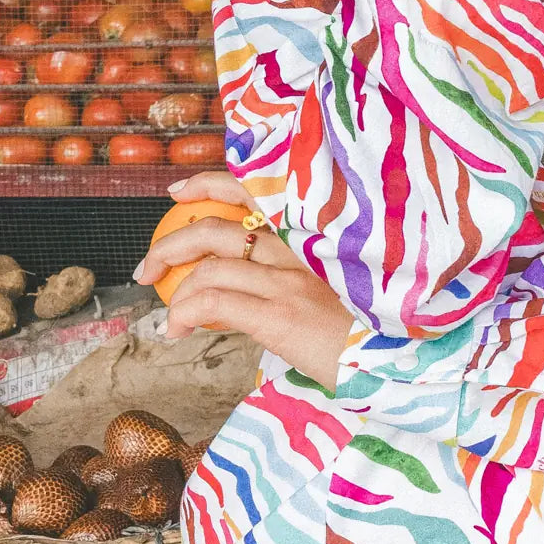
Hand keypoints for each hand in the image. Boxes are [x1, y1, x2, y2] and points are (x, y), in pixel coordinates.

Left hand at [135, 172, 353, 392]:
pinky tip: (178, 330)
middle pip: (218, 228)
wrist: (395, 360)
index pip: (254, 190)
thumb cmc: (364, 327)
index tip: (178, 193)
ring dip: (174, 286)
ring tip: (162, 310)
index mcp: (310, 235)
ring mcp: (289, 280)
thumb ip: (296, 273)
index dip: (209, 184)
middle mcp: (298, 248)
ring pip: (211, 265)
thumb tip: (247, 283)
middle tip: (148, 268)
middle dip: (171, 245)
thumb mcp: (332, 285)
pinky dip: (185, 313)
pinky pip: (216, 303)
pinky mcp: (281, 314)